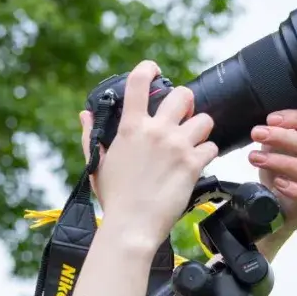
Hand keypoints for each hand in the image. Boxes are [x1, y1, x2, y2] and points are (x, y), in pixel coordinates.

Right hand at [78, 60, 218, 247]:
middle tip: (182, 116)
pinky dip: (207, 153)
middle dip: (185, 103)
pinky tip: (196, 162)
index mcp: (131, 127)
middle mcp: (156, 131)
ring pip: (204, 119)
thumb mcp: (97, 163)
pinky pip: (211, 147)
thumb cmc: (113, 198)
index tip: (154, 70)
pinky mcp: (193, 164)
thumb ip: (91, 135)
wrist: (131, 226)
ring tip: (192, 141)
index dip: (148, 68)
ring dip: (200, 128)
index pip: (139, 82)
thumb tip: (85, 115)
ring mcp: (177, 146)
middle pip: (183, 94)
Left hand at [247, 109, 296, 256]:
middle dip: (281, 137)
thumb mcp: (273, 151)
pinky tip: (278, 183)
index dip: (296, 117)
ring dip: (279, 161)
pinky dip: (293, 189)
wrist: (277, 208)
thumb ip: (272, 137)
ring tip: (255, 158)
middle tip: (257, 134)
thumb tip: (262, 126)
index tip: (271, 119)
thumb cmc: (279, 174)